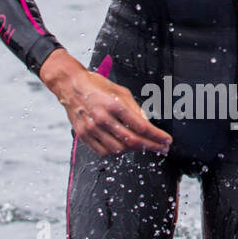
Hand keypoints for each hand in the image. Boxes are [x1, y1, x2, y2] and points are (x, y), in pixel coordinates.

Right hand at [40, 51, 172, 155]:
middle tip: (162, 148)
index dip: (156, 136)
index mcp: (113, 104)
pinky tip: (124, 147)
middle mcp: (102, 118)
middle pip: (132, 140)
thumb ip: (134, 109)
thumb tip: (147, 124)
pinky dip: (116, 152)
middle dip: (151, 146)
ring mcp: (91, 128)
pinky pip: (103, 152)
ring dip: (134, 150)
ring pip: (118, 149)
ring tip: (142, 146)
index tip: (166, 140)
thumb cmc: (96, 86)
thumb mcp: (120, 91)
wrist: (70, 86)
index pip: (141, 126)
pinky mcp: (83, 135)